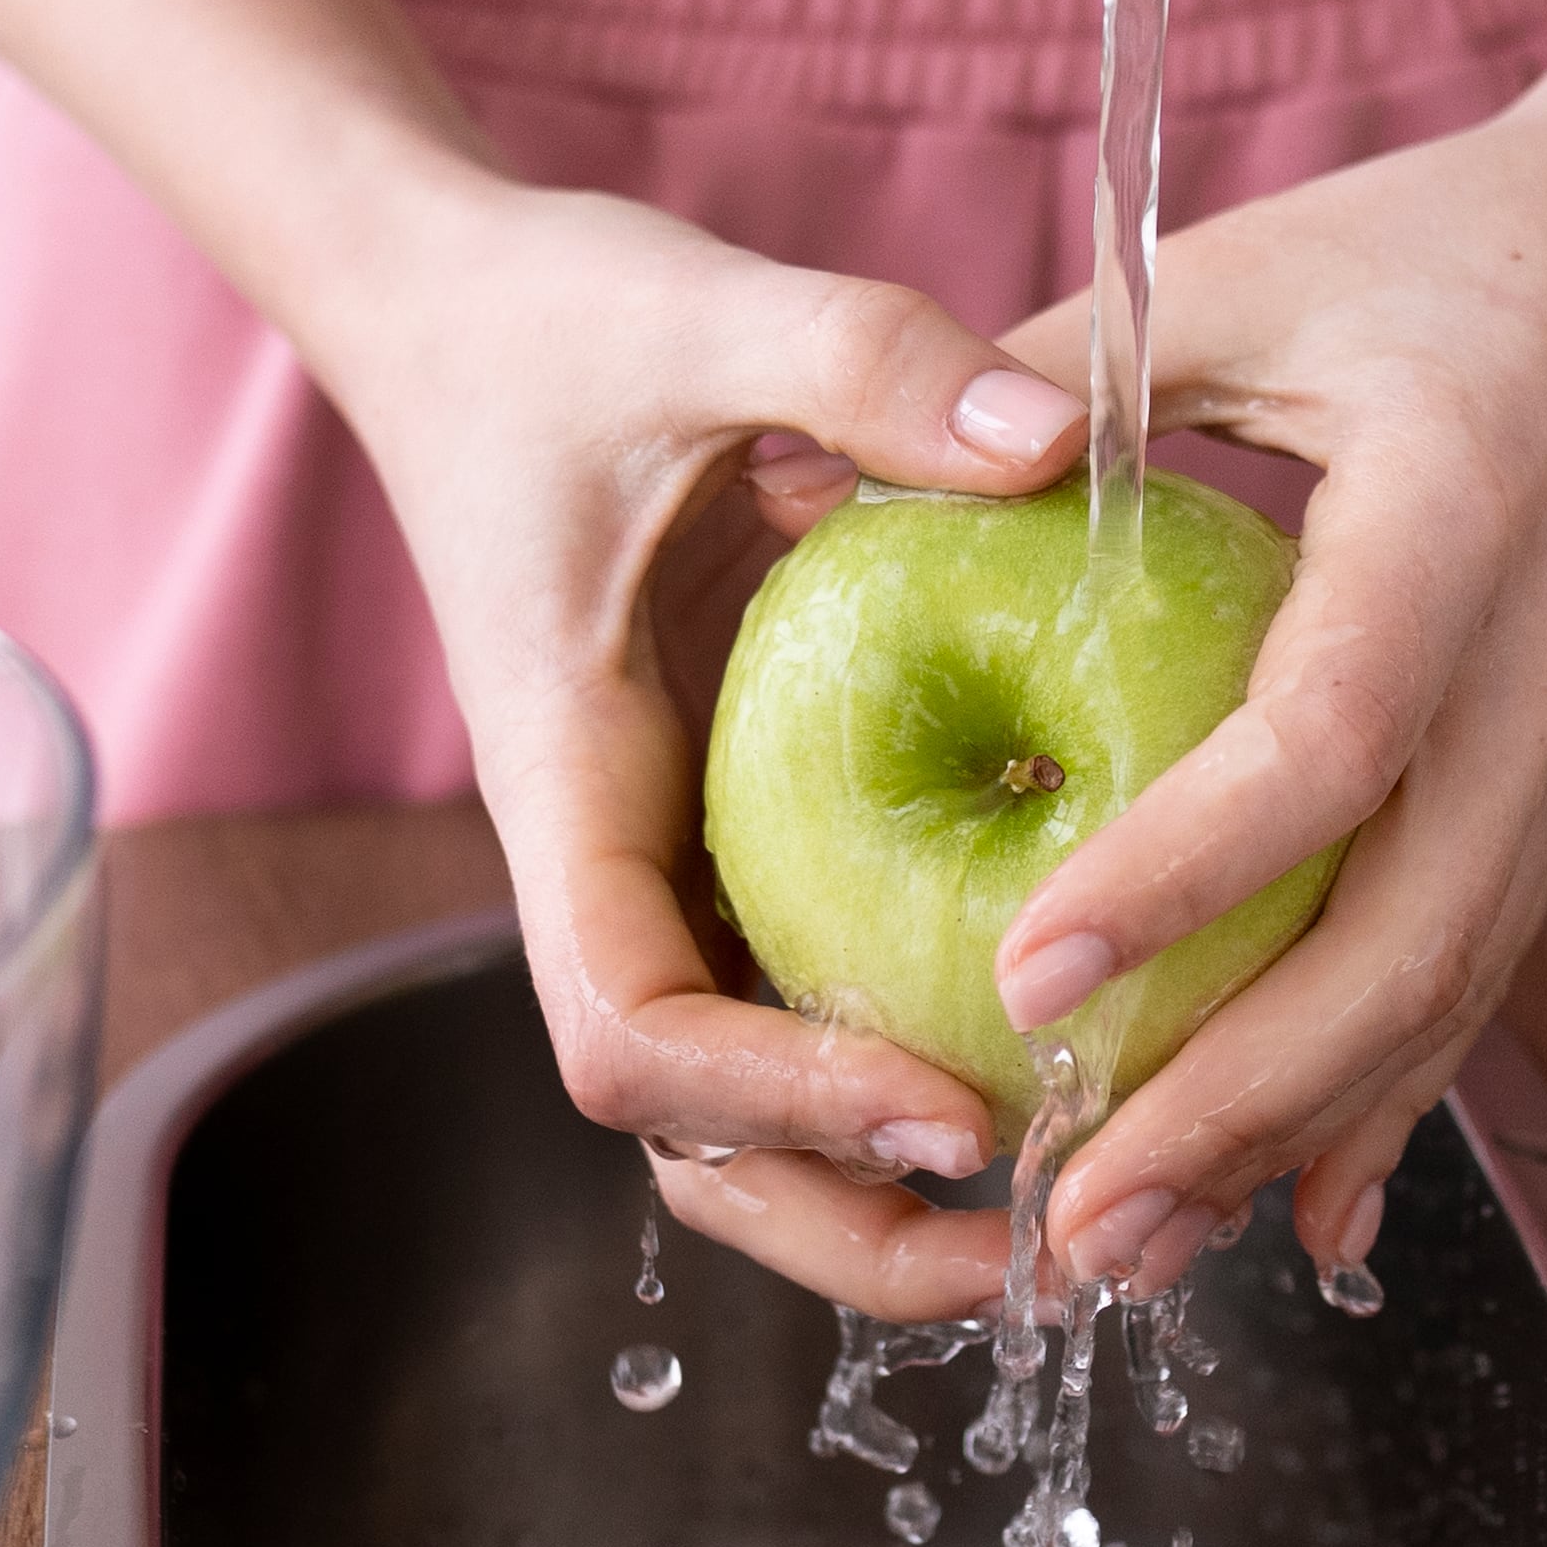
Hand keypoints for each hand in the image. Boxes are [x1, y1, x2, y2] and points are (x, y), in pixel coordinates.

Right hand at [314, 180, 1088, 1319]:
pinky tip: (1087, 1043)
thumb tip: (1050, 438)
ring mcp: (674, 856)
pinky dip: (928, 1055)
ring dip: (896, 1189)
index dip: (779, 1105)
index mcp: (568, 783)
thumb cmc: (547, 319)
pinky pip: (821, 988)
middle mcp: (614, 856)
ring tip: (1092, 1194)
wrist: (454, 305)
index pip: (633, 1030)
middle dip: (855, 1227)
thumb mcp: (698, 309)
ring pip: (754, 1105)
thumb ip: (860, 359)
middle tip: (1056, 1241)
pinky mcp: (738, 823)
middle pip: (694, 1139)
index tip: (948, 1112)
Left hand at [977, 93, 1546, 1302]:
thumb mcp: (1246, 274)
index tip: (1025, 971)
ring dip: (1292, 1130)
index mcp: (1458, 516)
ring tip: (1128, 1248)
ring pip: (1451, 983)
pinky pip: (1479, 962)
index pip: (1332, 735)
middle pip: (1415, 932)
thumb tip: (794, 488)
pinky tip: (1295, 1209)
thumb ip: (1047, 380)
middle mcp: (1544, 662)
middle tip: (1068, 1216)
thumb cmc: (1450, 239)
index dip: (1185, 873)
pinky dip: (1383, 1094)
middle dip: (1238, 1098)